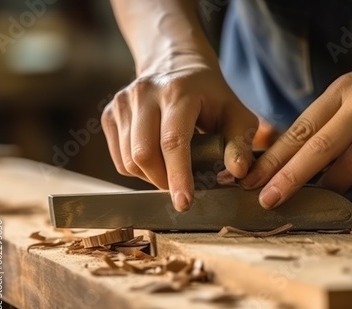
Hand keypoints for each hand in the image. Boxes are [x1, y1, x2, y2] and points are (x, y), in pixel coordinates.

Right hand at [102, 59, 257, 211]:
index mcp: (178, 91)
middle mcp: (145, 93)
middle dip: (163, 181)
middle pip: (143, 154)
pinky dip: (138, 170)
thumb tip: (237, 173)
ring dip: (151, 177)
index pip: (173, 141)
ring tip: (172, 171)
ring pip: (128, 160)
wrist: (175, 62)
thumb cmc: (210, 94)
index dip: (178, 175)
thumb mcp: (236, 113)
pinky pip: (119, 159)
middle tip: (183, 188)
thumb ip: (240, 143)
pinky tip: (157, 160)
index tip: (184, 203)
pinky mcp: (111, 114)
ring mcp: (123, 102)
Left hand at [240, 40, 351, 208]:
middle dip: (288, 179)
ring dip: (336, 186)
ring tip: (330, 189)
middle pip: (319, 149)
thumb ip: (326, 119)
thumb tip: (284, 153)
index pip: (300, 129)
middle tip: (266, 201)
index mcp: (342, 89)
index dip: (273, 158)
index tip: (250, 180)